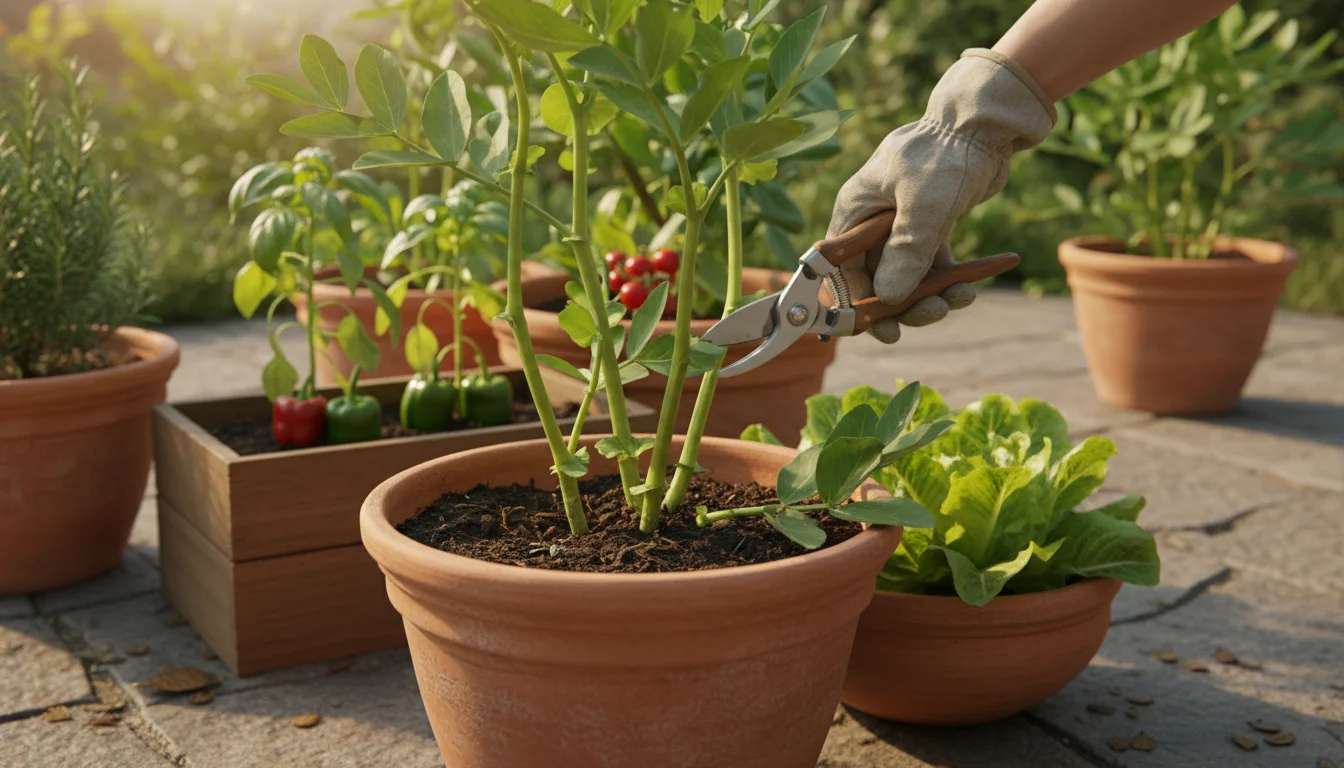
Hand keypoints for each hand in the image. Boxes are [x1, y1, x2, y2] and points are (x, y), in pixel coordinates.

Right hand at [827, 49, 1055, 342]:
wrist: (986, 122)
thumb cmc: (946, 152)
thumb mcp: (925, 204)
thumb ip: (906, 252)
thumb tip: (890, 299)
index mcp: (855, 211)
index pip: (844, 270)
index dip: (860, 304)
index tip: (883, 330)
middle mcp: (873, 220)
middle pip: (877, 278)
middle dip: (903, 303)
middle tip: (930, 315)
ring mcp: (903, 224)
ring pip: (907, 275)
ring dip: (930, 295)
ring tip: (959, 300)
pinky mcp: (931, 224)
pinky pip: (933, 263)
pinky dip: (949, 278)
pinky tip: (970, 287)